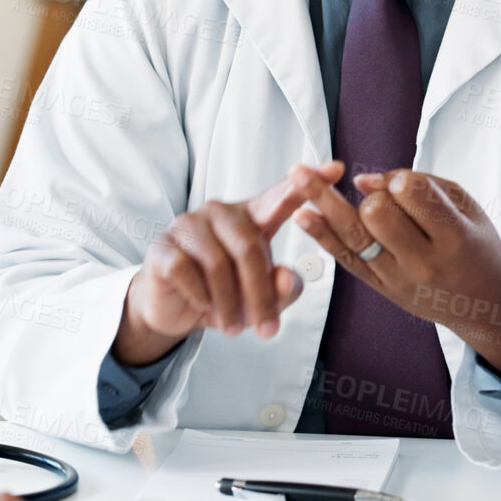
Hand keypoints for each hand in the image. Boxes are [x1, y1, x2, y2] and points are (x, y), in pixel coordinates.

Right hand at [113, 161, 344, 365]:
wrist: (174, 312)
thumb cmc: (224, 297)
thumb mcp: (260, 300)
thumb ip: (282, 289)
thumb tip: (288, 276)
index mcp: (250, 217)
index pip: (280, 197)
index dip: (306, 185)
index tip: (337, 169)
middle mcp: (219, 213)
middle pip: (249, 247)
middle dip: (260, 294)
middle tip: (268, 330)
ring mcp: (187, 225)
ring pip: (217, 263)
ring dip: (229, 304)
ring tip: (234, 328)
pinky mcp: (163, 246)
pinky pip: (185, 271)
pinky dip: (200, 297)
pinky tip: (203, 307)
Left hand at [289, 167, 500, 374]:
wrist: (485, 303)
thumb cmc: (477, 247)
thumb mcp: (467, 208)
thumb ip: (422, 185)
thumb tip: (363, 181)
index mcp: (454, 238)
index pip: (413, 194)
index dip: (401, 180)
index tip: (405, 183)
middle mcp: (423, 261)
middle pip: (377, 213)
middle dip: (375, 195)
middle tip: (385, 199)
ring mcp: (397, 278)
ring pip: (353, 235)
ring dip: (322, 200)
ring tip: (298, 174)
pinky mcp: (380, 287)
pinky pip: (345, 259)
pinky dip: (322, 235)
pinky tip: (303, 215)